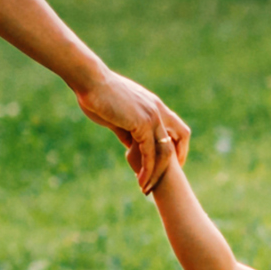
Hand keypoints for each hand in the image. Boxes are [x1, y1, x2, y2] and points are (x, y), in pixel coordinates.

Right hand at [74, 66, 188, 191]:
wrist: (90, 81)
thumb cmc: (98, 95)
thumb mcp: (117, 116)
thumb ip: (127, 131)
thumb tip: (130, 146)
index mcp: (154, 106)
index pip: (177, 128)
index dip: (178, 146)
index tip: (170, 163)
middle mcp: (158, 110)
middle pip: (179, 138)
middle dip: (174, 162)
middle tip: (163, 180)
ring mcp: (152, 116)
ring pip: (165, 151)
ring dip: (157, 172)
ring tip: (146, 188)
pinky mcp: (142, 124)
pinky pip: (150, 153)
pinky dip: (147, 169)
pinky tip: (140, 180)